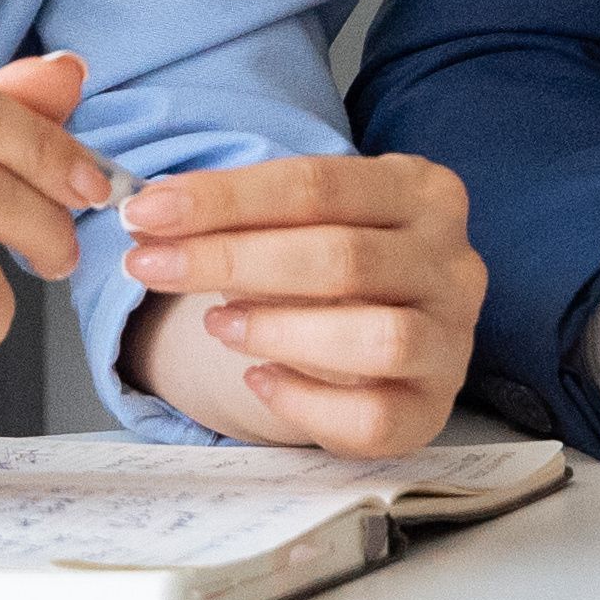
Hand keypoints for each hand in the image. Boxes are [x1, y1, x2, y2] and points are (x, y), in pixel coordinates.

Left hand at [117, 153, 486, 453]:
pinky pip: (372, 416)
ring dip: (279, 329)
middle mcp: (453, 261)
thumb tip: (149, 217)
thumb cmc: (335, 269)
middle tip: (149, 266)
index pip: (319, 183)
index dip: (225, 198)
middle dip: (230, 260)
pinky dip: (304, 401)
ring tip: (215, 325)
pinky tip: (258, 380)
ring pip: (378, 337)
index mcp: (422, 191)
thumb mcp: (302, 222)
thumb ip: (240, 216)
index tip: (147, 212)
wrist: (388, 340)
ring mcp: (452, 339)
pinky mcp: (433, 409)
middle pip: (342, 256)